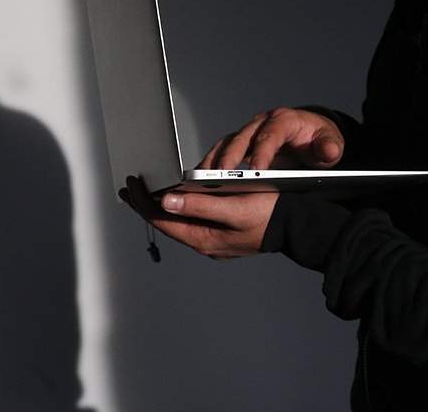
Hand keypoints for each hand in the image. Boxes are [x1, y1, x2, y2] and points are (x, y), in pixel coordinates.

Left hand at [121, 177, 278, 258]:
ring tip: (145, 191)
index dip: (144, 202)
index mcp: (205, 238)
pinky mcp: (223, 231)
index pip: (163, 220)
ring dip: (161, 204)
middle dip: (146, 204)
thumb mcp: (234, 207)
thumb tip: (166, 202)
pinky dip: (179, 206)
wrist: (298, 226)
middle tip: (129, 187)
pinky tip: (176, 197)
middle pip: (167, 221)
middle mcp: (206, 241)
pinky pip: (193, 218)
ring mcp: (214, 238)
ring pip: (179, 220)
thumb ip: (200, 205)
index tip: (132, 185)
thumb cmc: (271, 215)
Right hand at [199, 107, 343, 169]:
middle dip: (231, 156)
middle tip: (222, 175)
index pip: (271, 134)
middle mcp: (262, 123)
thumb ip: (329, 147)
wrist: (310, 135)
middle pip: (242, 137)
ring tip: (204, 179)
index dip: (263, 152)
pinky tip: (203, 179)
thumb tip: (329, 151)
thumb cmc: (317, 139)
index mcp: (284, 120)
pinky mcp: (240, 144)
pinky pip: (221, 151)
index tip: (258, 171)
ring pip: (227, 143)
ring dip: (215, 160)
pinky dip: (211, 163)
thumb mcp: (330, 143)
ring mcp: (249, 133)